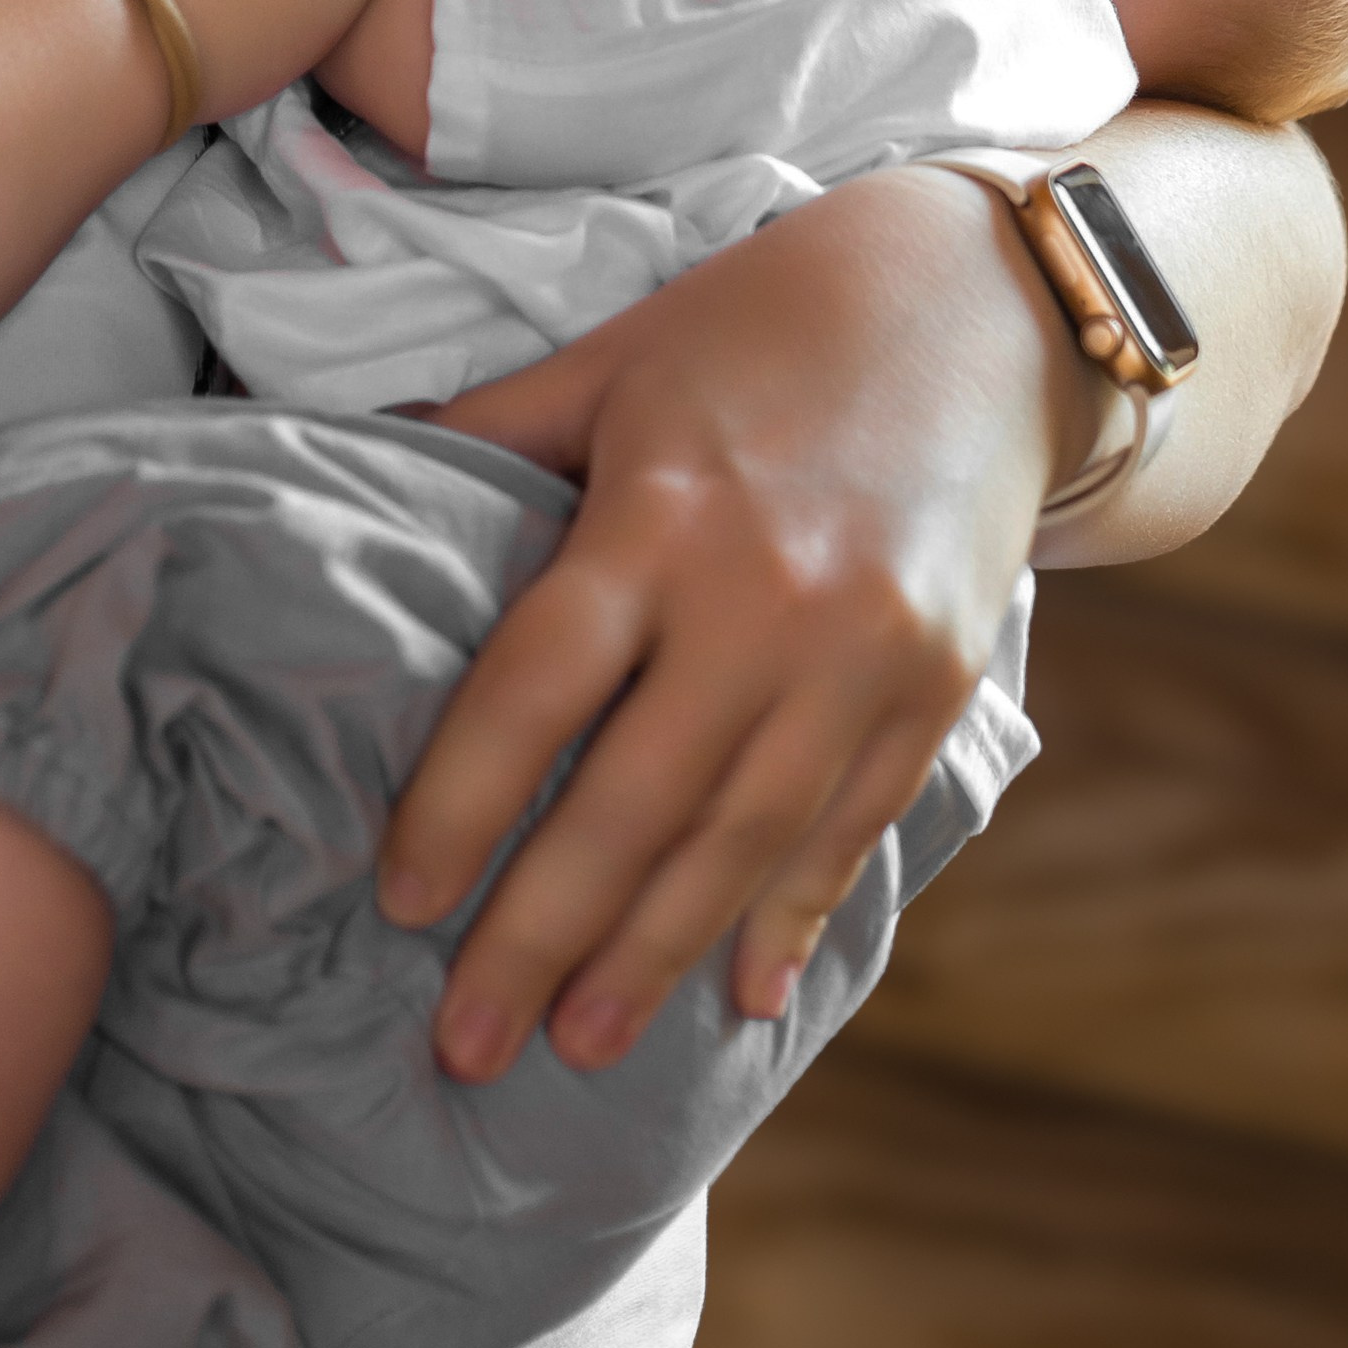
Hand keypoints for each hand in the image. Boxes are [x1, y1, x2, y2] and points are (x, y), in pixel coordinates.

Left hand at [377, 166, 1096, 1078]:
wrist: (986, 300)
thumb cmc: (770, 317)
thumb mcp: (620, 353)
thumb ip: (497, 426)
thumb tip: (361, 458)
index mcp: (665, 512)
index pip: (537, 688)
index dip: (461, 804)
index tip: (400, 900)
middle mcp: (768, 598)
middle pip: (633, 801)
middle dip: (540, 936)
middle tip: (466, 1047)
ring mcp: (866, 652)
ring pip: (742, 839)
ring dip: (656, 953)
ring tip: (580, 1043)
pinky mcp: (939, 682)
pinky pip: (853, 824)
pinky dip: (795, 913)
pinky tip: (740, 993)